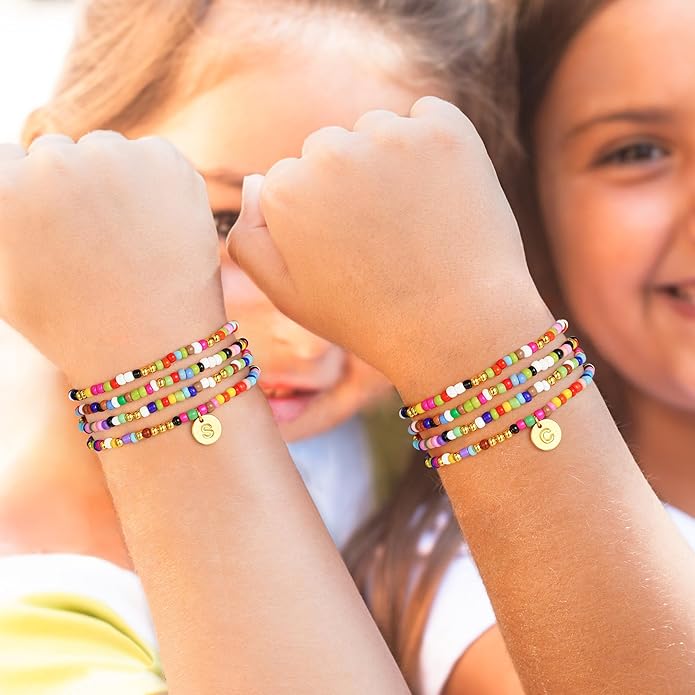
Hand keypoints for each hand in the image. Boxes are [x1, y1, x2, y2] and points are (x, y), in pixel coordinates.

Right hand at [0, 133, 224, 382]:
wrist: (155, 346)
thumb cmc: (73, 323)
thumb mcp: (5, 278)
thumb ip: (3, 220)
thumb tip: (14, 186)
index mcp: (3, 190)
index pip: (9, 161)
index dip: (33, 198)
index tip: (55, 229)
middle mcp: (54, 162)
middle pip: (56, 153)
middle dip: (72, 187)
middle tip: (97, 240)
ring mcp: (113, 157)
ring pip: (105, 150)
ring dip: (113, 179)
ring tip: (128, 239)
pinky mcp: (164, 161)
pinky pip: (151, 157)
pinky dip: (155, 182)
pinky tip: (157, 228)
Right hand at [227, 98, 548, 392]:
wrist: (457, 326)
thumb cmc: (368, 316)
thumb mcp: (288, 296)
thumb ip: (250, 240)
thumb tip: (255, 182)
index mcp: (285, 189)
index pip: (292, 178)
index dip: (319, 216)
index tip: (345, 249)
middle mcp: (330, 151)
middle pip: (330, 147)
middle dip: (348, 180)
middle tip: (381, 236)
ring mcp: (389, 136)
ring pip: (378, 130)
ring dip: (390, 161)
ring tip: (413, 221)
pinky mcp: (445, 130)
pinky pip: (427, 117)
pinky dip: (433, 146)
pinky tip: (440, 194)